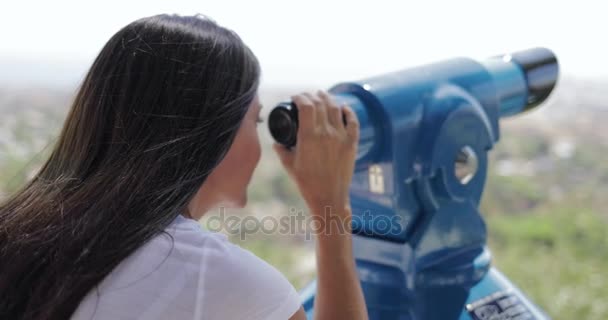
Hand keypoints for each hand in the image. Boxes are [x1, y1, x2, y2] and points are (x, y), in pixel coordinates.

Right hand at [273, 90, 358, 218]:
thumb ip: (281, 151)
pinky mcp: (351, 144)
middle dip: (311, 95)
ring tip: (322, 95)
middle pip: (320, 103)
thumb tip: (276, 142)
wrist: (329, 197)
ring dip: (328, 98)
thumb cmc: (307, 183)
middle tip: (306, 95)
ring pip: (336, 108)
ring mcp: (341, 137)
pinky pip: (353, 122)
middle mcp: (326, 133)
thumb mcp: (289, 165)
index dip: (300, 97)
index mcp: (309, 136)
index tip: (295, 97)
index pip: (306, 106)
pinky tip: (344, 107)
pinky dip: (348, 111)